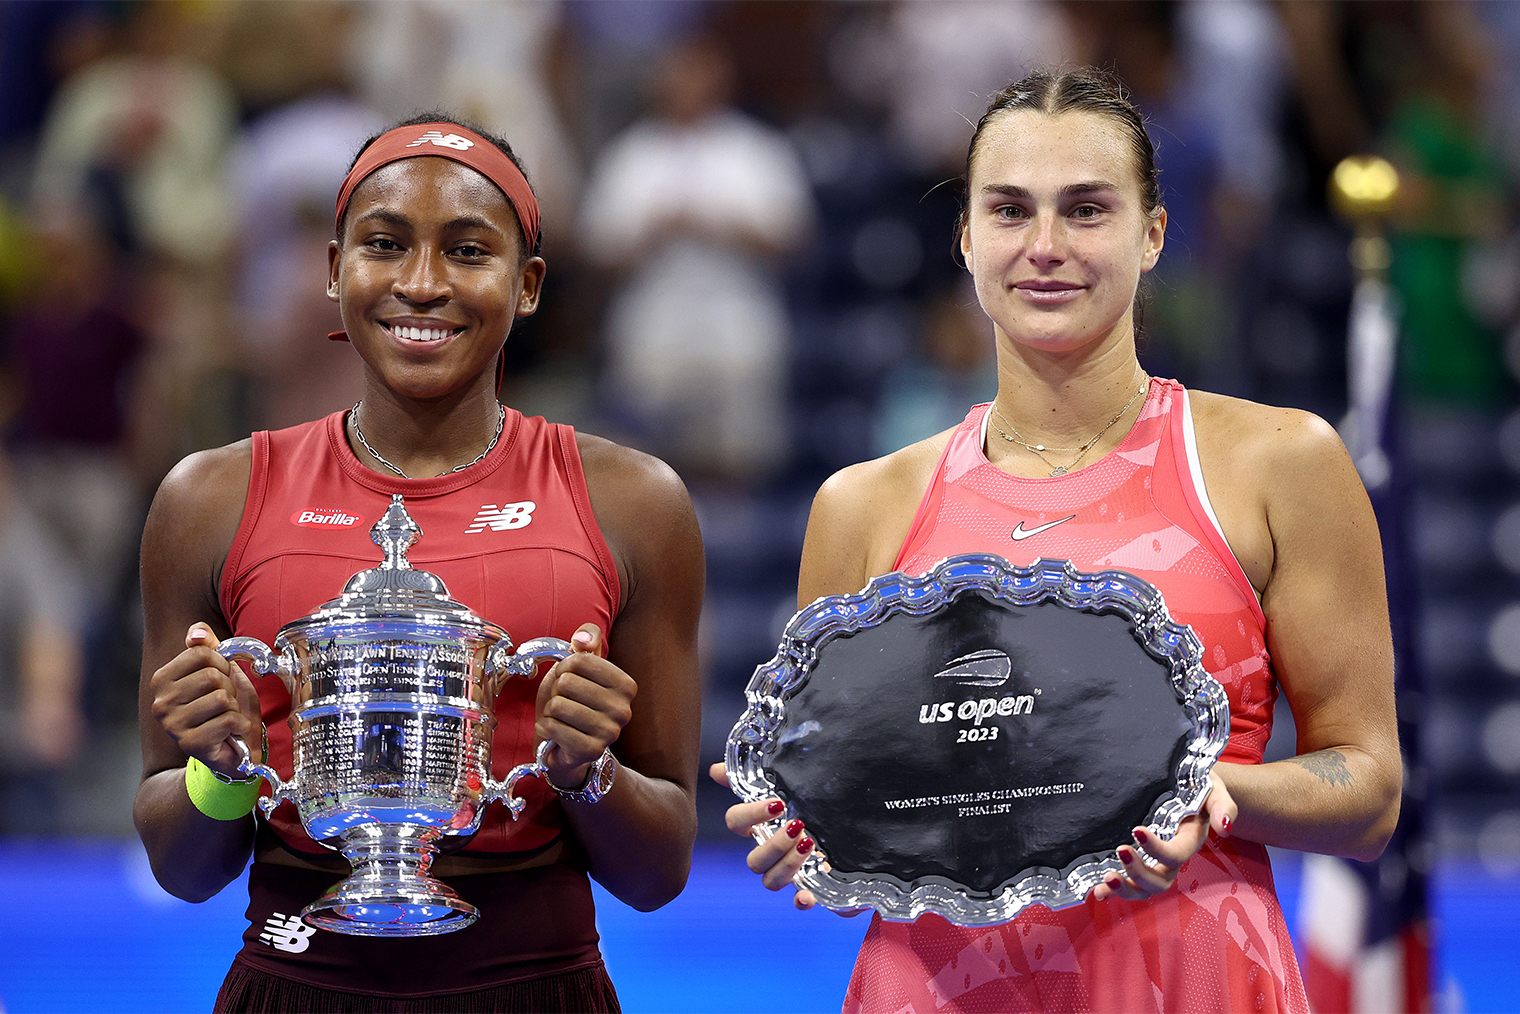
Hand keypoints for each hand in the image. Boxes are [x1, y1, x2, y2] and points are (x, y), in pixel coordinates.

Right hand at [148, 624, 261, 778]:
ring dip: (234, 707)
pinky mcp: (190, 744)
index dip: (221, 663)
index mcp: (162, 680)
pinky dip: (239, 725)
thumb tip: (197, 632)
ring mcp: (173, 725)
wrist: (235, 748)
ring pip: (221, 698)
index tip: (221, 677)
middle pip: (211, 675)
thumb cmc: (226, 706)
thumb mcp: (221, 670)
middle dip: (229, 687)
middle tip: (225, 702)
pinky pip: (228, 720)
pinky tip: (232, 732)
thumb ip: (209, 647)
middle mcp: (161, 702)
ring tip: (226, 716)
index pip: (200, 652)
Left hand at [535, 623, 635, 786]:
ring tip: (560, 716)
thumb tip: (583, 639)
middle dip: (556, 691)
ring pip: (558, 705)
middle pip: (567, 682)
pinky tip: (553, 730)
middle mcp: (623, 709)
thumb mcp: (579, 667)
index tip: (568, 679)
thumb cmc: (573, 702)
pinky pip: (553, 727)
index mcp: (626, 685)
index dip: (564, 667)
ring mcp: (609, 732)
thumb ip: (586, 642)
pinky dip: (545, 726)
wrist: (567, 746)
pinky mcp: (591, 751)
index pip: (580, 659)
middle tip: (564, 701)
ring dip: (551, 710)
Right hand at [710, 762, 826, 910]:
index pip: (736, 822)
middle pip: (754, 860)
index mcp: (759, 824)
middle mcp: (769, 851)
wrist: (849, 819)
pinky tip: (807, 896)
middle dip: (773, 845)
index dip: (751, 816)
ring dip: (786, 866)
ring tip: (809, 845)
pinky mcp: (810, 885)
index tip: (777, 804)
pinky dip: (800, 901)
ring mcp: (787, 871)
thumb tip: (715, 770)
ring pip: (770, 881)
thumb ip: (753, 774)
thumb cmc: (809, 800)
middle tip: (797, 827)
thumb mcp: (786, 783)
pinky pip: (798, 901)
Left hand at [1091, 770, 1236, 901]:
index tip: (1136, 830)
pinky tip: (1097, 891)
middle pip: (1160, 881)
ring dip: (1125, 888)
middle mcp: (1172, 858)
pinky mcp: (1139, 861)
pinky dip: (1112, 891)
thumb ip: (1222, 806)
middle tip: (1121, 851)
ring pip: (1144, 889)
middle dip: (1139, 873)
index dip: (1157, 849)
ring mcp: (1155, 863)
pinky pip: (1128, 883)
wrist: (1187, 784)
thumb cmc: (1199, 786)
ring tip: (1106, 879)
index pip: (1176, 854)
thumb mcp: (1214, 790)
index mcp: (1190, 841)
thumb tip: (1225, 827)